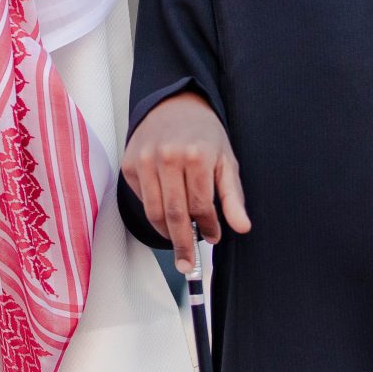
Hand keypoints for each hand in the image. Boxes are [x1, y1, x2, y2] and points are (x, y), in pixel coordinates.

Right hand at [120, 93, 250, 272]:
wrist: (173, 106)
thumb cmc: (204, 136)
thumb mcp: (227, 160)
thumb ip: (233, 196)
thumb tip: (242, 227)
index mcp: (196, 156)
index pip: (201, 206)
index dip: (208, 227)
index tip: (212, 238)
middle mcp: (167, 157)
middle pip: (175, 214)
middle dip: (182, 244)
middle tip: (187, 265)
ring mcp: (144, 160)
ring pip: (154, 211)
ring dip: (166, 233)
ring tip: (177, 244)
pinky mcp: (129, 164)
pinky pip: (142, 199)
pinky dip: (153, 211)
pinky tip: (165, 212)